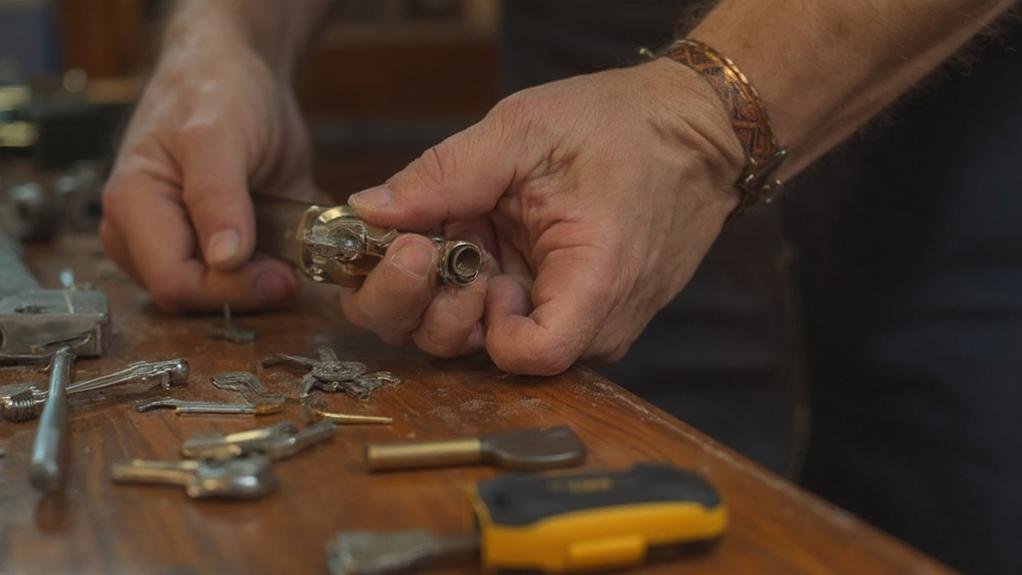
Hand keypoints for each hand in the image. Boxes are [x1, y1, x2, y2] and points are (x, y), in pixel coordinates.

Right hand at [100, 26, 312, 310]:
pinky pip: (237, 280)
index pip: (174, 282)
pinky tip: (288, 250)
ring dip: (259, 286)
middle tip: (296, 270)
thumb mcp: (218, 134)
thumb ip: (218, 196)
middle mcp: (146, 234)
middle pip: (193, 297)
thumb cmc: (216, 89)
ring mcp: (178, 243)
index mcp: (132, 207)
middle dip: (247, 291)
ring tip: (294, 253)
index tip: (282, 276)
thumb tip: (225, 259)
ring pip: (216, 297)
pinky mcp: (209, 246)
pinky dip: (268, 272)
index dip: (229, 290)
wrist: (237, 71)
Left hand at [342, 58, 744, 374]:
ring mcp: (583, 321)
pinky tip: (476, 236)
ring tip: (463, 227)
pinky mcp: (569, 310)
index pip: (528, 355)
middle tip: (426, 241)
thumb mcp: (525, 130)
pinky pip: (510, 318)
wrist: (693, 132)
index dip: (471, 319)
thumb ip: (445, 175)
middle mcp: (595, 321)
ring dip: (451, 289)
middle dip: (435, 302)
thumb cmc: (625, 126)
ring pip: (490, 341)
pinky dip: (476, 284)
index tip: (459, 261)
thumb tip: (372, 211)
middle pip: (489, 356)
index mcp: (597, 280)